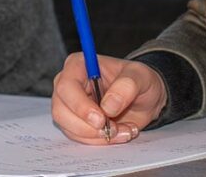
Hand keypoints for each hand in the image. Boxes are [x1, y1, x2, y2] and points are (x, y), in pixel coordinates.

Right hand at [51, 53, 166, 144]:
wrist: (144, 98)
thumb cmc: (139, 81)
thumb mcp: (141, 76)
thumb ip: (127, 86)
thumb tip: (108, 106)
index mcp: (78, 65)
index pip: (67, 86)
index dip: (80, 106)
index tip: (101, 119)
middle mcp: (68, 84)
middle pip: (61, 110)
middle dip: (88, 126)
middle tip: (113, 129)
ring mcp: (69, 105)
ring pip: (68, 127)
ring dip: (96, 136)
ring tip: (123, 130)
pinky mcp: (74, 122)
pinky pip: (79, 137)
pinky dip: (99, 141)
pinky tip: (118, 133)